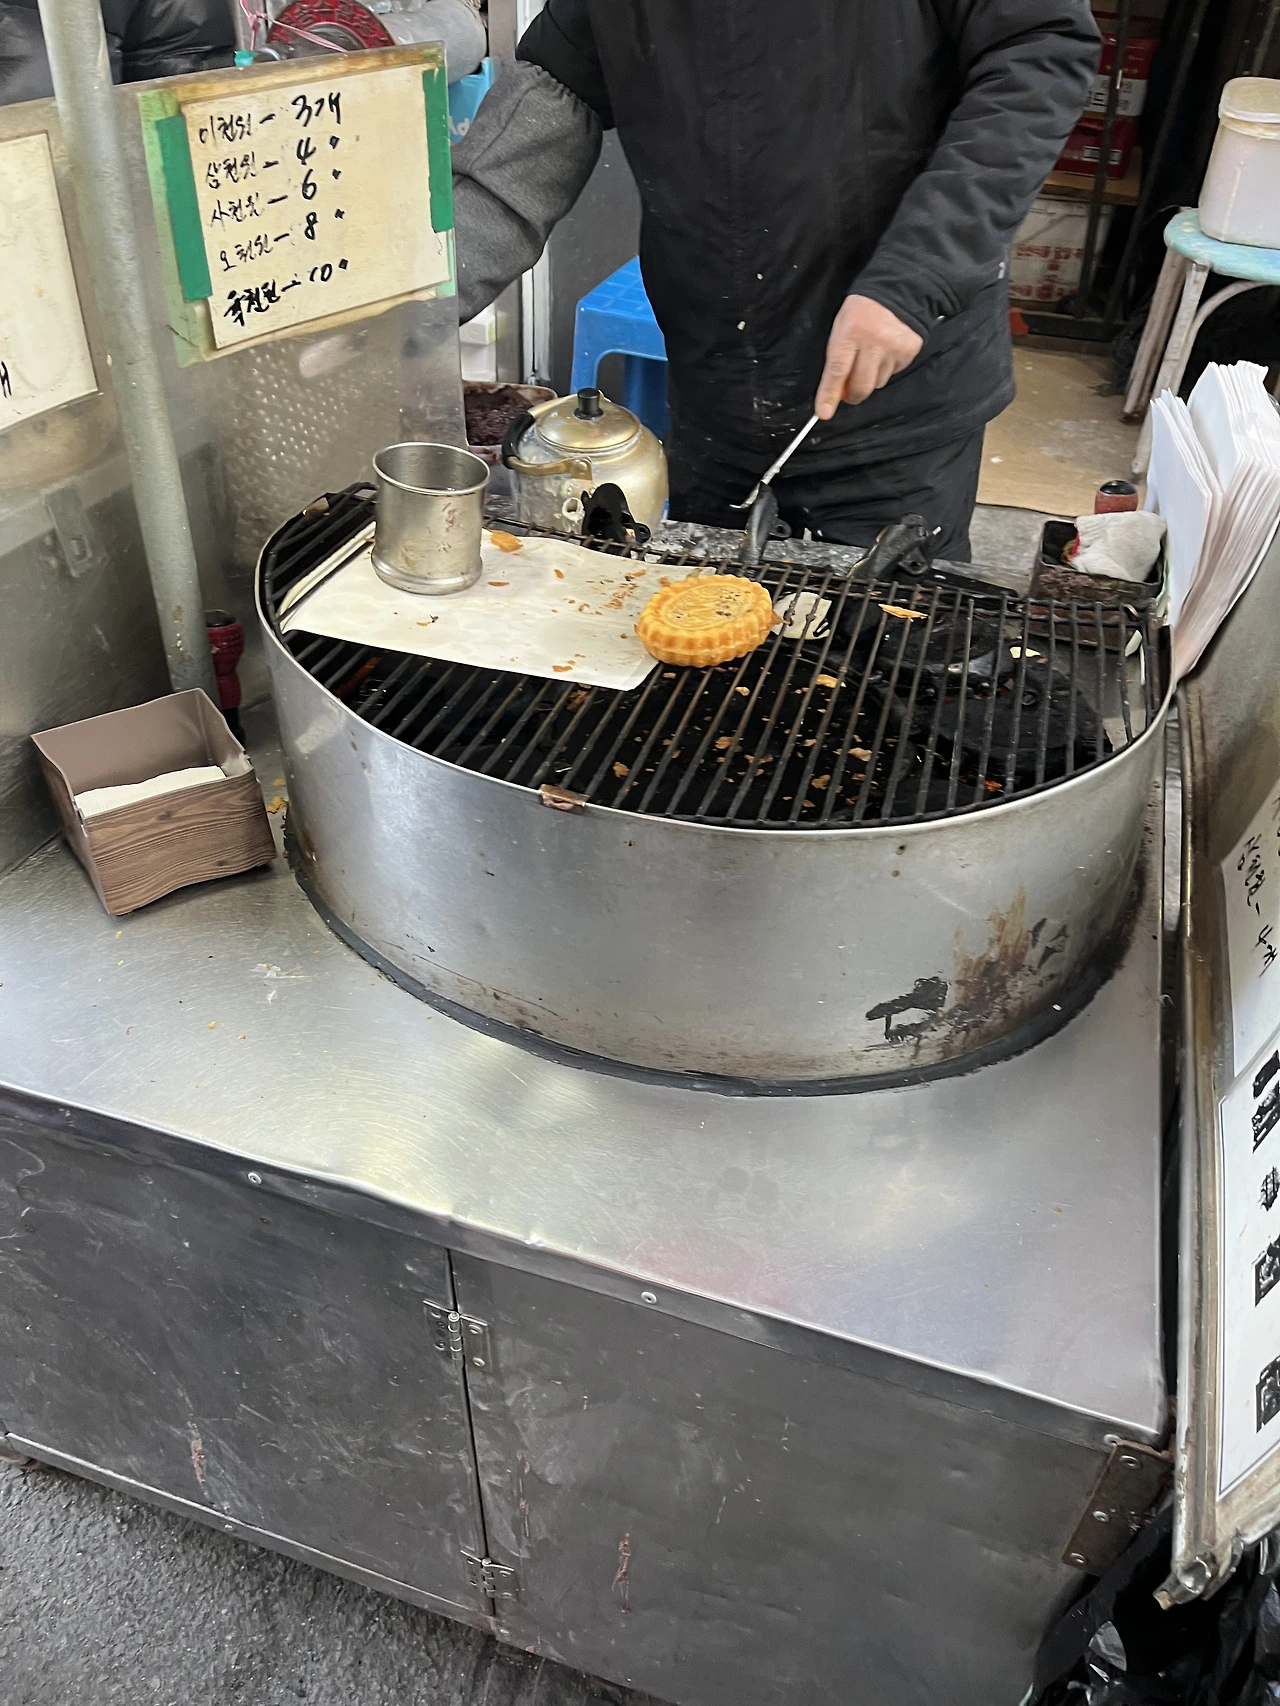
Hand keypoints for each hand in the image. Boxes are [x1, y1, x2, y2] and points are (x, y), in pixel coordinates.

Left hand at [815, 295, 923, 419]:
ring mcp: (894, 347)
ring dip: (871, 377)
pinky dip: (886, 368)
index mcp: (851, 332)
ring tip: (871, 356)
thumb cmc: (861, 312)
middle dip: (852, 395)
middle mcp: (874, 341)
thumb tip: (838, 394)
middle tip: (849, 390)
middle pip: (861, 386)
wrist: (896, 291)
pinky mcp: (910, 350)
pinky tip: (885, 351)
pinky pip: (893, 373)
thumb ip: (838, 361)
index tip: (824, 412)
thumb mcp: (841, 329)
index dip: (830, 394)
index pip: (838, 370)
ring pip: (878, 383)